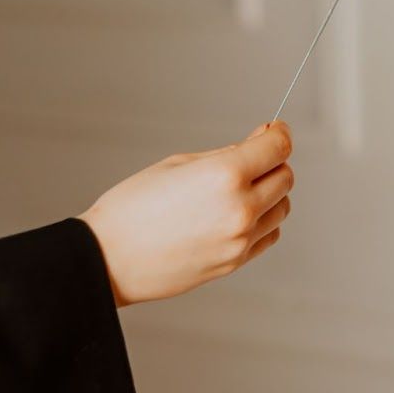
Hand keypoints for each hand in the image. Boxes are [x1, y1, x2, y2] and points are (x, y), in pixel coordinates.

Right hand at [80, 121, 293, 306]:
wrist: (108, 259)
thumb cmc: (133, 208)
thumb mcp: (178, 163)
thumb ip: (226, 153)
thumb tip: (259, 142)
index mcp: (225, 176)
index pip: (278, 148)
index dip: (279, 133)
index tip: (274, 130)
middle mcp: (240, 209)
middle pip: (285, 177)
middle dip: (273, 162)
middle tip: (251, 158)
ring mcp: (240, 240)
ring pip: (282, 207)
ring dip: (270, 193)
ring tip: (240, 189)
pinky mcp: (235, 262)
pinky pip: (269, 234)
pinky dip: (263, 221)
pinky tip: (237, 214)